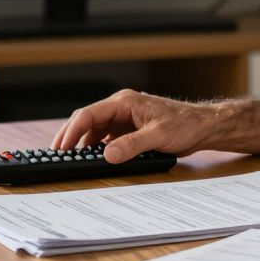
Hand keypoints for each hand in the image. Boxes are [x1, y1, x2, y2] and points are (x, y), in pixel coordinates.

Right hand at [50, 89, 211, 163]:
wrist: (202, 126)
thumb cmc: (185, 124)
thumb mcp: (158, 136)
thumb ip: (132, 145)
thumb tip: (108, 154)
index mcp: (125, 102)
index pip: (89, 114)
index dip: (72, 131)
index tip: (62, 146)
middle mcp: (121, 107)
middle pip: (87, 121)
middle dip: (71, 136)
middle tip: (57, 154)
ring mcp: (125, 118)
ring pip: (95, 130)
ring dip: (83, 143)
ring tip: (71, 158)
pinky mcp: (129, 129)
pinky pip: (106, 137)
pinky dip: (96, 147)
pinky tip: (92, 158)